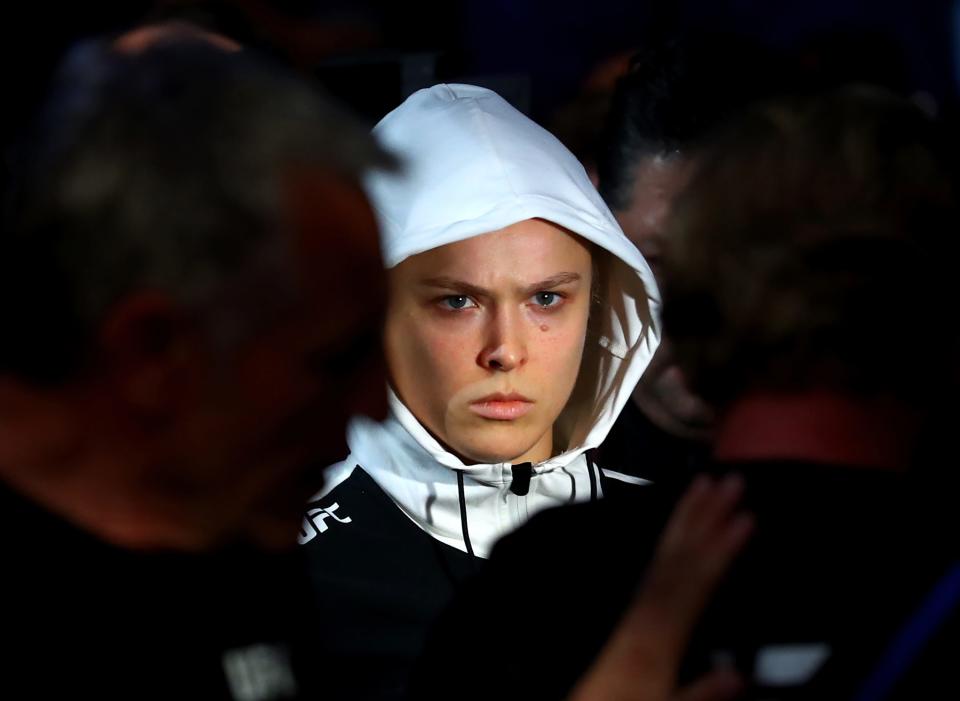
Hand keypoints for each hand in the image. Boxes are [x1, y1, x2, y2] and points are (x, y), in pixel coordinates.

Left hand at [568, 474, 753, 700]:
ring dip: (687, 517)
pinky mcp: (635, 610)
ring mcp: (638, 606)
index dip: (722, 549)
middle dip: (706, 516)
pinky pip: (654, 565)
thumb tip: (741, 673)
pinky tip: (681, 524)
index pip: (696, 582)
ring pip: (664, 553)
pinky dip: (670, 539)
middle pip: (680, 556)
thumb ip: (702, 692)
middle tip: (729, 480)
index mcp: (658, 634)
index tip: (746, 517)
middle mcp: (647, 610)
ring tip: (703, 482)